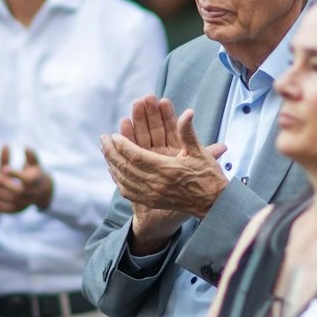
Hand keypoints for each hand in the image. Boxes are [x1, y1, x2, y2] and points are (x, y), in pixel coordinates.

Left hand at [0, 145, 51, 216]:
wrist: (42, 190)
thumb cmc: (35, 172)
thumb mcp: (35, 163)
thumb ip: (31, 156)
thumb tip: (26, 147)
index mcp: (35, 181)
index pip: (25, 179)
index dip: (15, 174)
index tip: (3, 168)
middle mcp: (31, 193)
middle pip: (16, 190)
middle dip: (2, 183)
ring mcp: (25, 202)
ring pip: (10, 200)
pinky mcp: (19, 209)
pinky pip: (8, 209)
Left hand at [101, 100, 228, 221]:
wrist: (214, 204)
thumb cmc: (208, 177)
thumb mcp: (200, 152)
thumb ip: (188, 132)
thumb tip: (187, 112)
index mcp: (167, 170)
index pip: (136, 156)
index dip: (123, 144)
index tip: (114, 135)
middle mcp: (157, 184)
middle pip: (126, 167)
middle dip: (112, 152)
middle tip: (103, 139)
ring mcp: (153, 195)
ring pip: (124, 179)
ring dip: (112, 164)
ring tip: (104, 151)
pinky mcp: (153, 202)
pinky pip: (129, 191)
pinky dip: (118, 179)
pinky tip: (113, 170)